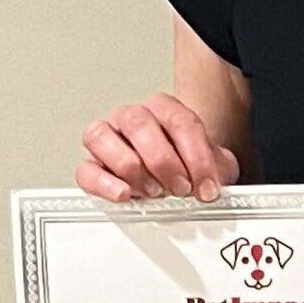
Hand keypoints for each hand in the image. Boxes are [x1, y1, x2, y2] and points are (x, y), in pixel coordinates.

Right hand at [76, 94, 238, 202]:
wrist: (175, 178)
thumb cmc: (189, 168)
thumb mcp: (213, 166)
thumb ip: (218, 170)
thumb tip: (212, 186)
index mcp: (163, 108)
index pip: (179, 121)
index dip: (196, 156)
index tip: (207, 185)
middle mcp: (131, 116)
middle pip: (139, 123)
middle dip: (163, 161)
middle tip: (181, 188)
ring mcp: (106, 137)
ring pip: (102, 137)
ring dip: (132, 168)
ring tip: (154, 191)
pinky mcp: (91, 165)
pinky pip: (85, 169)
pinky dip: (103, 183)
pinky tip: (124, 194)